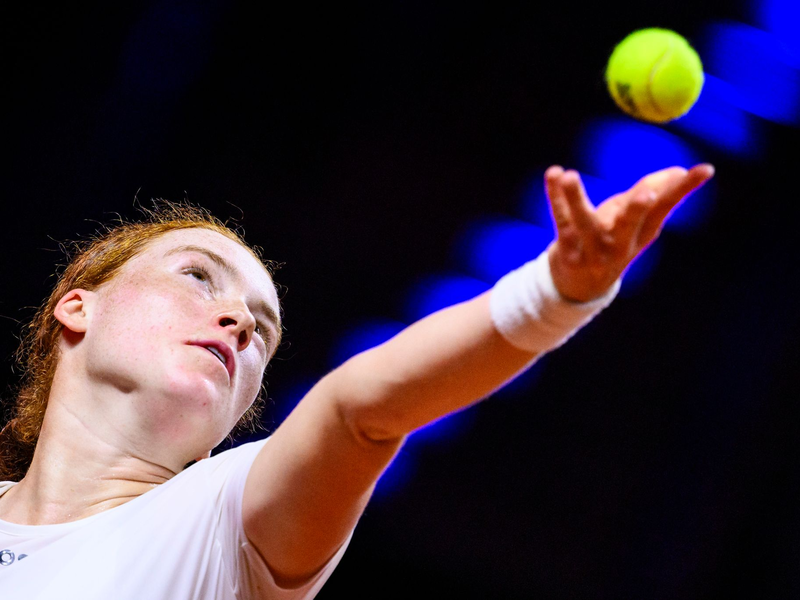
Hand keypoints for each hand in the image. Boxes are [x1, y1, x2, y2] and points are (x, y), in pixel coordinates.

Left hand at [544, 163, 714, 301]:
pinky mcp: (566, 248)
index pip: (665, 207)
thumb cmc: (613, 241)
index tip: (705, 169)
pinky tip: (553, 172)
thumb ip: (653, 195)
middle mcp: (619, 243)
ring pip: (583, 221)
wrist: (580, 287)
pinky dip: (555, 195)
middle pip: (629, 225)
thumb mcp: (636, 223)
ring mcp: (591, 248)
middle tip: (646, 194)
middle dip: (637, 210)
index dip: (684, 189)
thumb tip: (678, 171)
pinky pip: (560, 218)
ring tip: (570, 176)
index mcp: (642, 233)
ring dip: (576, 198)